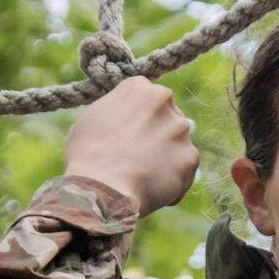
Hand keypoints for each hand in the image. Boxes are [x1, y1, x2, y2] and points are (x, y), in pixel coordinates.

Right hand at [64, 76, 199, 217]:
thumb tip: (125, 117)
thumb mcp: (94, 117)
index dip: (141, 123)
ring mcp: (180, 128)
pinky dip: (174, 184)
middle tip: (139, 160)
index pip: (149, 101)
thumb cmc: (88, 154)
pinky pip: (185, 172)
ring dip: (166, 161)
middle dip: (158, 139)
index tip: (131, 138)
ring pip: (178, 146)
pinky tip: (152, 191)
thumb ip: (117, 111)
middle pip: (168, 121)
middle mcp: (164, 99)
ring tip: (142, 179)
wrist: (102, 185)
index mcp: (138, 87)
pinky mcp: (191, 156)